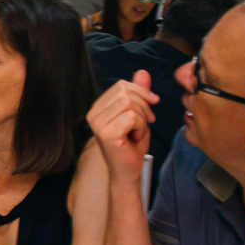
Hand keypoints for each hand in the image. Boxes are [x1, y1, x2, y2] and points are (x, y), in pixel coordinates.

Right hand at [86, 70, 158, 187]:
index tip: (151, 107)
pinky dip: (140, 127)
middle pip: (125, 92)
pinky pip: (131, 116)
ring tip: (137, 131)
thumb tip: (143, 72)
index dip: (141, 93)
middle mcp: (93, 114)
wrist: (129, 172)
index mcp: (98, 108)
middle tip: (146, 122)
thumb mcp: (139, 114)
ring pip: (129, 103)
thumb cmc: (132, 147)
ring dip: (141, 118)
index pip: (122, 85)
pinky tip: (134, 137)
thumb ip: (139, 94)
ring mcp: (97, 124)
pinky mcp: (106, 133)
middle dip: (143, 105)